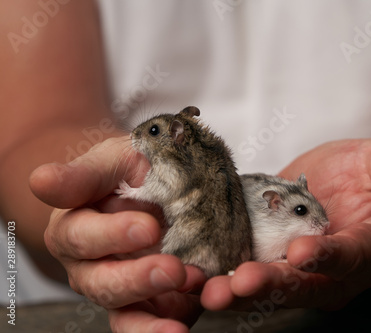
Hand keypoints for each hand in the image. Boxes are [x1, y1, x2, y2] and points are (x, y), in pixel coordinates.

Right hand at [30, 137, 205, 332]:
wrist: (158, 187)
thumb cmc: (128, 173)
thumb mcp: (112, 161)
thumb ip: (83, 175)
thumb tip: (40, 181)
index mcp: (74, 229)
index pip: (82, 237)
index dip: (113, 235)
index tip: (149, 227)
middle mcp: (91, 267)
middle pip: (102, 283)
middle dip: (138, 279)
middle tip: (173, 269)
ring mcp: (121, 289)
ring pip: (125, 315)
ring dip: (152, 321)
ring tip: (180, 317)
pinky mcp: (152, 303)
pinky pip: (155, 323)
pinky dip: (170, 325)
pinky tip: (187, 320)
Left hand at [201, 139, 370, 310]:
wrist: (340, 187)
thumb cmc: (364, 175)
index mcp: (366, 251)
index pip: (349, 257)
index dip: (327, 257)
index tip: (301, 253)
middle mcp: (332, 274)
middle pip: (303, 284)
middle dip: (271, 285)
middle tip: (239, 283)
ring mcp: (299, 275)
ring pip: (269, 289)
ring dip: (239, 292)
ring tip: (209, 291)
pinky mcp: (270, 264)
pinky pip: (246, 276)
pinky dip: (223, 279)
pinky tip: (196, 278)